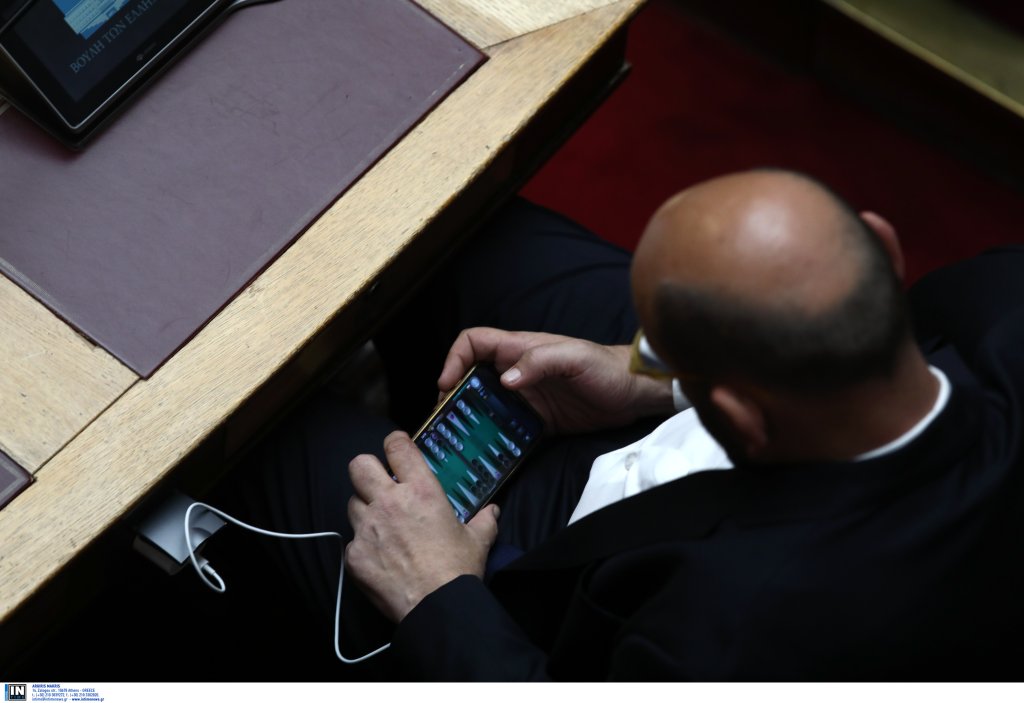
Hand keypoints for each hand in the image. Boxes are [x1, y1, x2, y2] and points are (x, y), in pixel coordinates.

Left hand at [345, 431, 498, 621]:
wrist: (435, 606)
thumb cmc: (457, 569)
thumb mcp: (478, 539)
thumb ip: (485, 520)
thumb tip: (492, 511)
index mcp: (420, 490)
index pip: (396, 446)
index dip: (394, 443)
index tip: (396, 448)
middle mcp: (389, 502)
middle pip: (359, 465)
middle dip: (366, 470)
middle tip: (379, 483)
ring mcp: (367, 527)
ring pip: (352, 503)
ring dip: (365, 510)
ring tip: (381, 526)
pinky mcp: (355, 554)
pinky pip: (352, 541)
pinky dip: (364, 546)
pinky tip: (380, 558)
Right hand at [438, 327, 674, 434]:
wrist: (636, 394)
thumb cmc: (608, 367)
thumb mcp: (575, 358)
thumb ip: (539, 362)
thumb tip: (505, 380)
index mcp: (521, 348)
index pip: (474, 342)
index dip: (454, 358)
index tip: (446, 384)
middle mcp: (518, 371)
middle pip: (472, 376)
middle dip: (453, 394)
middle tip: (445, 419)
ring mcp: (526, 397)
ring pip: (486, 405)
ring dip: (470, 419)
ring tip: (457, 439)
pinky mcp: (538, 422)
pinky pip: (507, 429)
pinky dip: (494, 439)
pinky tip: (487, 453)